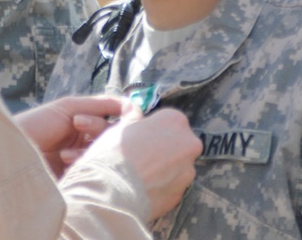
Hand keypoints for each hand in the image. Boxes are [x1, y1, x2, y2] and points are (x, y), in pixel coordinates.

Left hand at [14, 95, 125, 177]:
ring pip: (106, 158)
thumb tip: (132, 104)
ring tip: (64, 152)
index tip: (128, 114)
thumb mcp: (68, 107)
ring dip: (88, 151)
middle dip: (98, 130)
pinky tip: (64, 162)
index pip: (117, 125)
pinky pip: (95, 175)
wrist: (12, 151)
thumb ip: (101, 104)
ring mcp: (83, 165)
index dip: (124, 119)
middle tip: (76, 124)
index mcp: (85, 127)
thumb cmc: (35, 125)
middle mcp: (87, 145)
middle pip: (113, 140)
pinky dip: (84, 165)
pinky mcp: (79, 182)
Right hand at [84, 106, 202, 219]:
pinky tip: (142, 189)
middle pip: (178, 144)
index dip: (152, 130)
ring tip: (139, 176)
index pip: (168, 121)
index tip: (139, 137)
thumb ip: (132, 116)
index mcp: (175, 120)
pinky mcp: (181, 195)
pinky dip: (160, 188)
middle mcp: (189, 144)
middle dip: (163, 149)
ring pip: (176, 167)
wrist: (112, 192)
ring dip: (163, 170)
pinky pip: (171, 187)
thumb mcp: (121, 126)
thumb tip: (132, 107)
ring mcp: (188, 172)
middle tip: (140, 156)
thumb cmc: (115, 152)